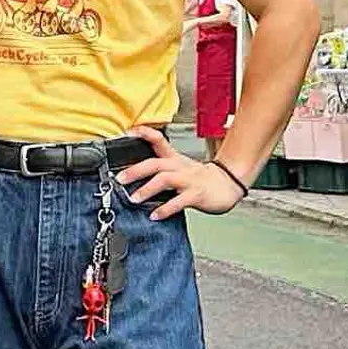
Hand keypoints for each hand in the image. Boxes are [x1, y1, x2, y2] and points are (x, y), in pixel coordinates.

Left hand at [119, 127, 246, 220]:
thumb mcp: (179, 167)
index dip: (143, 133)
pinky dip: (165, 209)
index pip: (158, 139)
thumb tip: (132, 176)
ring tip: (134, 199)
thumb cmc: (199, 178)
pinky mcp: (196, 194)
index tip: (127, 133)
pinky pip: (179, 201)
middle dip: (135, 170)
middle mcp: (179, 167)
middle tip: (119, 179)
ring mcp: (188, 180)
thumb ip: (159, 170)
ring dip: (147, 189)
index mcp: (173, 158)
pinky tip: (155, 215)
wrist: (228, 185)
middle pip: (155, 163)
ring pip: (164, 180)